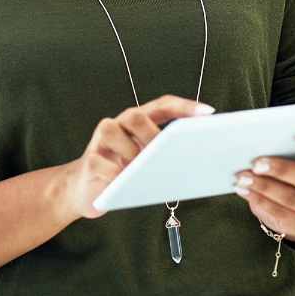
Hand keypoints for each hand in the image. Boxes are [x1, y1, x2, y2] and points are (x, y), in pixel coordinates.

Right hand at [60, 95, 213, 220]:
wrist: (85, 190)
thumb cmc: (124, 173)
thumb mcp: (147, 164)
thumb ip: (164, 155)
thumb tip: (196, 160)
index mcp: (140, 123)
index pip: (163, 105)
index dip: (185, 106)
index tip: (209, 113)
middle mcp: (119, 125)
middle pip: (135, 114)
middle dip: (152, 134)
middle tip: (165, 154)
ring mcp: (101, 140)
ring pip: (113, 130)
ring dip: (131, 154)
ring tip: (139, 172)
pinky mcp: (89, 161)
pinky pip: (101, 163)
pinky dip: (114, 174)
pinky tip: (120, 183)